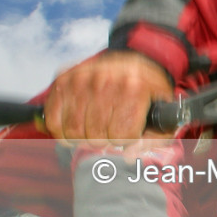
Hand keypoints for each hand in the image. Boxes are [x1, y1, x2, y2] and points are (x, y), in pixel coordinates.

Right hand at [44, 50, 172, 143]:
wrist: (132, 61)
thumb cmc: (147, 90)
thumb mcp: (163, 111)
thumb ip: (153, 138)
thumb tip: (130, 155)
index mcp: (135, 87)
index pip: (122, 136)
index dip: (126, 140)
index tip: (129, 132)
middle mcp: (106, 80)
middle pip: (95, 136)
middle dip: (104, 141)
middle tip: (110, 132)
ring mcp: (81, 78)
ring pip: (73, 132)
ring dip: (83, 137)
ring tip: (94, 129)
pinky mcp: (63, 80)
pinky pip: (54, 121)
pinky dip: (62, 131)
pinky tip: (76, 126)